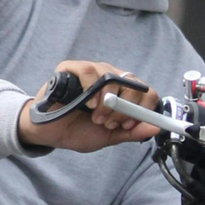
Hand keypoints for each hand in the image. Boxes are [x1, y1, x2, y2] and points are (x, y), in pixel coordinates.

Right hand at [18, 61, 160, 151]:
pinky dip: (91, 87)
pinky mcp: (70, 68)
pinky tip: (88, 103)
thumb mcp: (109, 136)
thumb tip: (156, 127)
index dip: (141, 109)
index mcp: (122, 92)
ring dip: (107, 101)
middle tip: (108, 123)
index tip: (127, 125)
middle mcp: (110, 78)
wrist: (48, 133)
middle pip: (132, 83)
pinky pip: (88, 69)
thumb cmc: (77, 130)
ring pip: (111, 76)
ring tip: (95, 116)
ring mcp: (91, 71)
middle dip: (123, 108)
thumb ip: (131, 132)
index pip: (146, 92)